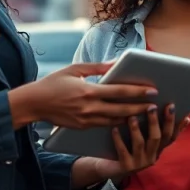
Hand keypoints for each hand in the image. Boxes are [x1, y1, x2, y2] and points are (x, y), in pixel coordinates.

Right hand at [11, 62, 156, 128]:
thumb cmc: (53, 83)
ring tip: (147, 114)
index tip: (153, 90)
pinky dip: (118, 124)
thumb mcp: (75, 69)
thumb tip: (117, 62)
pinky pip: (105, 126)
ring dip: (132, 118)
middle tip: (157, 105)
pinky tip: (128, 120)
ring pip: (115, 121)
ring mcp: (86, 120)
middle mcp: (89, 108)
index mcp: (88, 91)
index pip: (119, 92)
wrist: (33, 104)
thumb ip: (98, 67)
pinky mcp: (82, 128)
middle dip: (141, 108)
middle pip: (122, 110)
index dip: (138, 91)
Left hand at [91, 104, 189, 179]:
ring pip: (140, 144)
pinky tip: (115, 129)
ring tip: (132, 117)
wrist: (111, 169)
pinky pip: (122, 151)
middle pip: (158, 138)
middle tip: (152, 107)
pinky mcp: (126, 167)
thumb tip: (159, 104)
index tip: (172, 106)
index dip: (175, 122)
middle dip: (155, 122)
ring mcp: (140, 163)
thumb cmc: (129, 148)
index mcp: (159, 149)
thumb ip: (152, 128)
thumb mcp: (144, 140)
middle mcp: (152, 157)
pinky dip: (119, 140)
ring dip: (136, 130)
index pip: (172, 136)